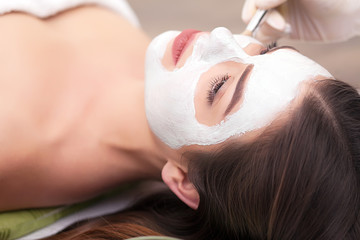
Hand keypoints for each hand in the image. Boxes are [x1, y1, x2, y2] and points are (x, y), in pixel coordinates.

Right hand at [242, 0, 359, 42]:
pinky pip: (265, 36)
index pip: (254, 0)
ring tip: (286, 28)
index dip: (256, 5)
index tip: (266, 9)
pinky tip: (284, 35)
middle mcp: (274, 1)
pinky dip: (268, 39)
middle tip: (281, 25)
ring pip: (258, 25)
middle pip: (252, 12)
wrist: (350, 14)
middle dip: (262, 19)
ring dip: (268, 29)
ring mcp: (277, 14)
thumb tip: (259, 5)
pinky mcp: (283, 30)